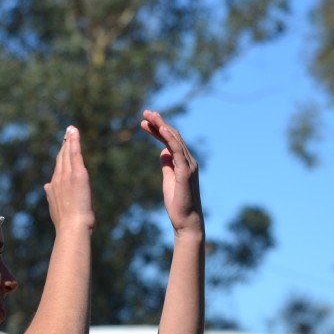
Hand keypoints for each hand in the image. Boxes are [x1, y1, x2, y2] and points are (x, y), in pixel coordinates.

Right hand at [44, 126, 94, 231]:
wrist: (71, 226)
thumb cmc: (67, 224)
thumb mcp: (57, 209)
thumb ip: (52, 196)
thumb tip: (46, 186)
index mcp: (53, 189)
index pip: (58, 170)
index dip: (60, 158)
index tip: (62, 150)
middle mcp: (57, 179)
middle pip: (61, 159)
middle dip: (64, 146)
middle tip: (67, 134)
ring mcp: (66, 175)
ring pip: (67, 154)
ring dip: (68, 140)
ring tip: (70, 130)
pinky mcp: (77, 173)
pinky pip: (74, 153)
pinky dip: (74, 141)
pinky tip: (73, 132)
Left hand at [140, 110, 203, 235]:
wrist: (186, 221)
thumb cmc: (178, 203)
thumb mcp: (168, 179)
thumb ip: (167, 165)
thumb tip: (162, 151)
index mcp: (184, 162)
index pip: (170, 141)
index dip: (158, 130)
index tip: (144, 122)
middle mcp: (189, 160)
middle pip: (172, 136)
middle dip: (159, 123)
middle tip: (145, 112)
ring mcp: (189, 165)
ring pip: (175, 139)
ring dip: (161, 125)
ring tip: (149, 115)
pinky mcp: (186, 172)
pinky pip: (178, 151)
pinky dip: (169, 138)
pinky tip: (160, 128)